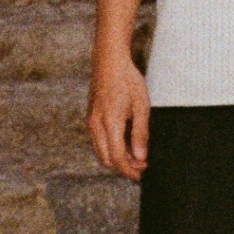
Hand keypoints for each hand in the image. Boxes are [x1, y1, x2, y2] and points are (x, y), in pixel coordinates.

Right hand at [88, 52, 150, 180]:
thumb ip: (141, 133)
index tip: (143, 172)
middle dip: (124, 167)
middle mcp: (96, 126)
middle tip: (141, 166)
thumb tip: (141, 156)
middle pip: (106, 160)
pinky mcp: (90, 119)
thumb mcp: (141, 106)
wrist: (109, 62)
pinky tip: (124, 144)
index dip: (130, 170)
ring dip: (116, 159)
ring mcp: (91, 122)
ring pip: (100, 153)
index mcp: (110, 123)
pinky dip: (109, 149)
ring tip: (134, 156)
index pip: (117, 158)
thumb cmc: (127, 80)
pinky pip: (97, 142)